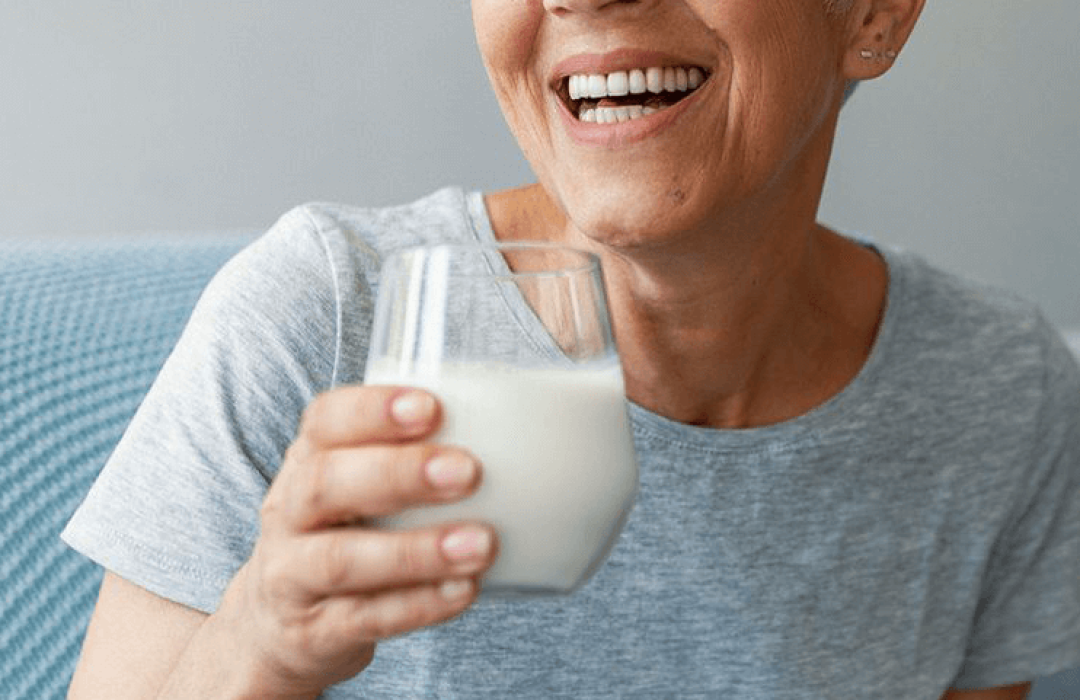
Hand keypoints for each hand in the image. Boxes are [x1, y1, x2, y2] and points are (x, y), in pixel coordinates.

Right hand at [213, 385, 495, 697]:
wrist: (278, 626)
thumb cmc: (345, 533)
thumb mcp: (358, 485)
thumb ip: (414, 456)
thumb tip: (524, 433)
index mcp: (307, 460)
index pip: (324, 421)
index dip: (373, 411)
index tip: (431, 407)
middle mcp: (289, 513)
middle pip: (326, 484)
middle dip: (399, 474)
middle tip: (468, 471)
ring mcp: (293, 575)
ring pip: (340, 560)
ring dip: (416, 551)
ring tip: (480, 544)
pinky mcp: (312, 631)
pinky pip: (361, 619)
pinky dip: (417, 605)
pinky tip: (464, 591)